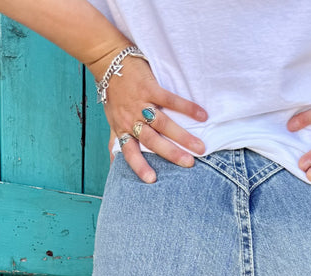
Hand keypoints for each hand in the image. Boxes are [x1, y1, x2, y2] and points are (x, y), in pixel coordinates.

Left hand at [92, 52, 208, 182]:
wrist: (107, 60)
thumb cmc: (112, 93)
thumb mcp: (111, 120)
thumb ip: (115, 141)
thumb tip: (114, 164)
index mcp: (123, 129)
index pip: (130, 151)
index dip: (139, 166)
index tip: (152, 180)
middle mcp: (132, 119)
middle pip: (152, 140)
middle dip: (171, 153)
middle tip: (189, 164)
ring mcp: (141, 103)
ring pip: (163, 123)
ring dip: (182, 135)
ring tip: (200, 147)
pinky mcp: (150, 87)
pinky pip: (170, 99)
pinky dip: (187, 107)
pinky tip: (202, 115)